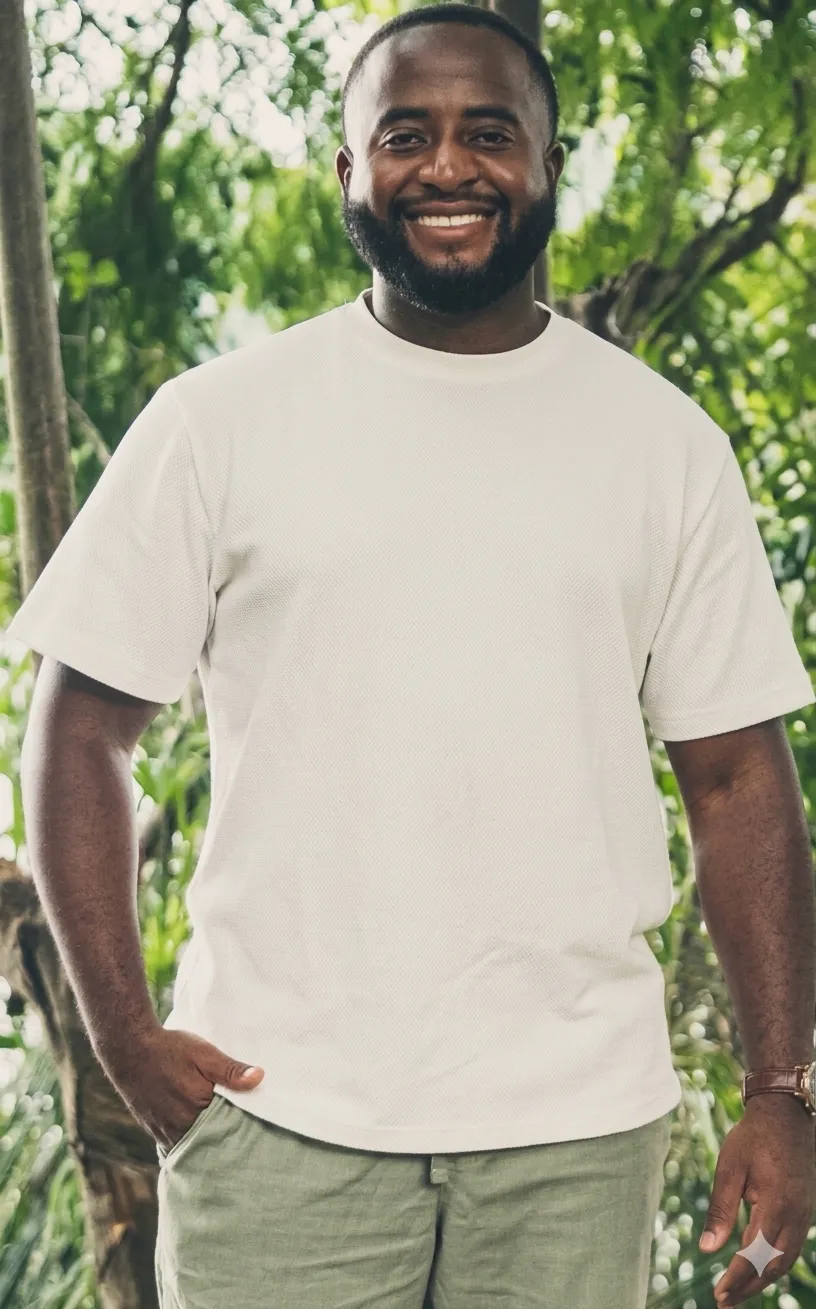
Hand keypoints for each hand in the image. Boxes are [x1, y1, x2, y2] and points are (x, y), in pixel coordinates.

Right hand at [99, 1026, 264, 1153]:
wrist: (128, 1048)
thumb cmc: (169, 1049)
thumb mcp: (205, 1054)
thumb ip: (231, 1070)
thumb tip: (260, 1078)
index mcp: (196, 1112)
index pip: (226, 1131)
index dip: (240, 1130)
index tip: (255, 1130)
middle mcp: (179, 1128)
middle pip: (208, 1143)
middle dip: (222, 1140)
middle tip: (241, 1140)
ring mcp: (163, 1131)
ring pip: (191, 1145)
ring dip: (204, 1142)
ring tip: (220, 1136)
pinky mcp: (152, 1129)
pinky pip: (174, 1143)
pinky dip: (187, 1140)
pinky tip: (196, 1133)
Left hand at [698, 1095, 815, 1307]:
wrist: (787, 1114)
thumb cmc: (753, 1137)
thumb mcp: (729, 1167)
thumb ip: (720, 1210)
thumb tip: (707, 1249)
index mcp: (776, 1205)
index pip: (755, 1255)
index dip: (736, 1278)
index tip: (718, 1295)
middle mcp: (797, 1215)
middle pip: (774, 1266)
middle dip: (749, 1286)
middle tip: (724, 1301)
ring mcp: (806, 1214)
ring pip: (787, 1260)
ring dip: (763, 1278)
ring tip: (738, 1290)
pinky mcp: (807, 1210)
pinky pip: (794, 1246)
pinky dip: (776, 1263)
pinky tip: (758, 1266)